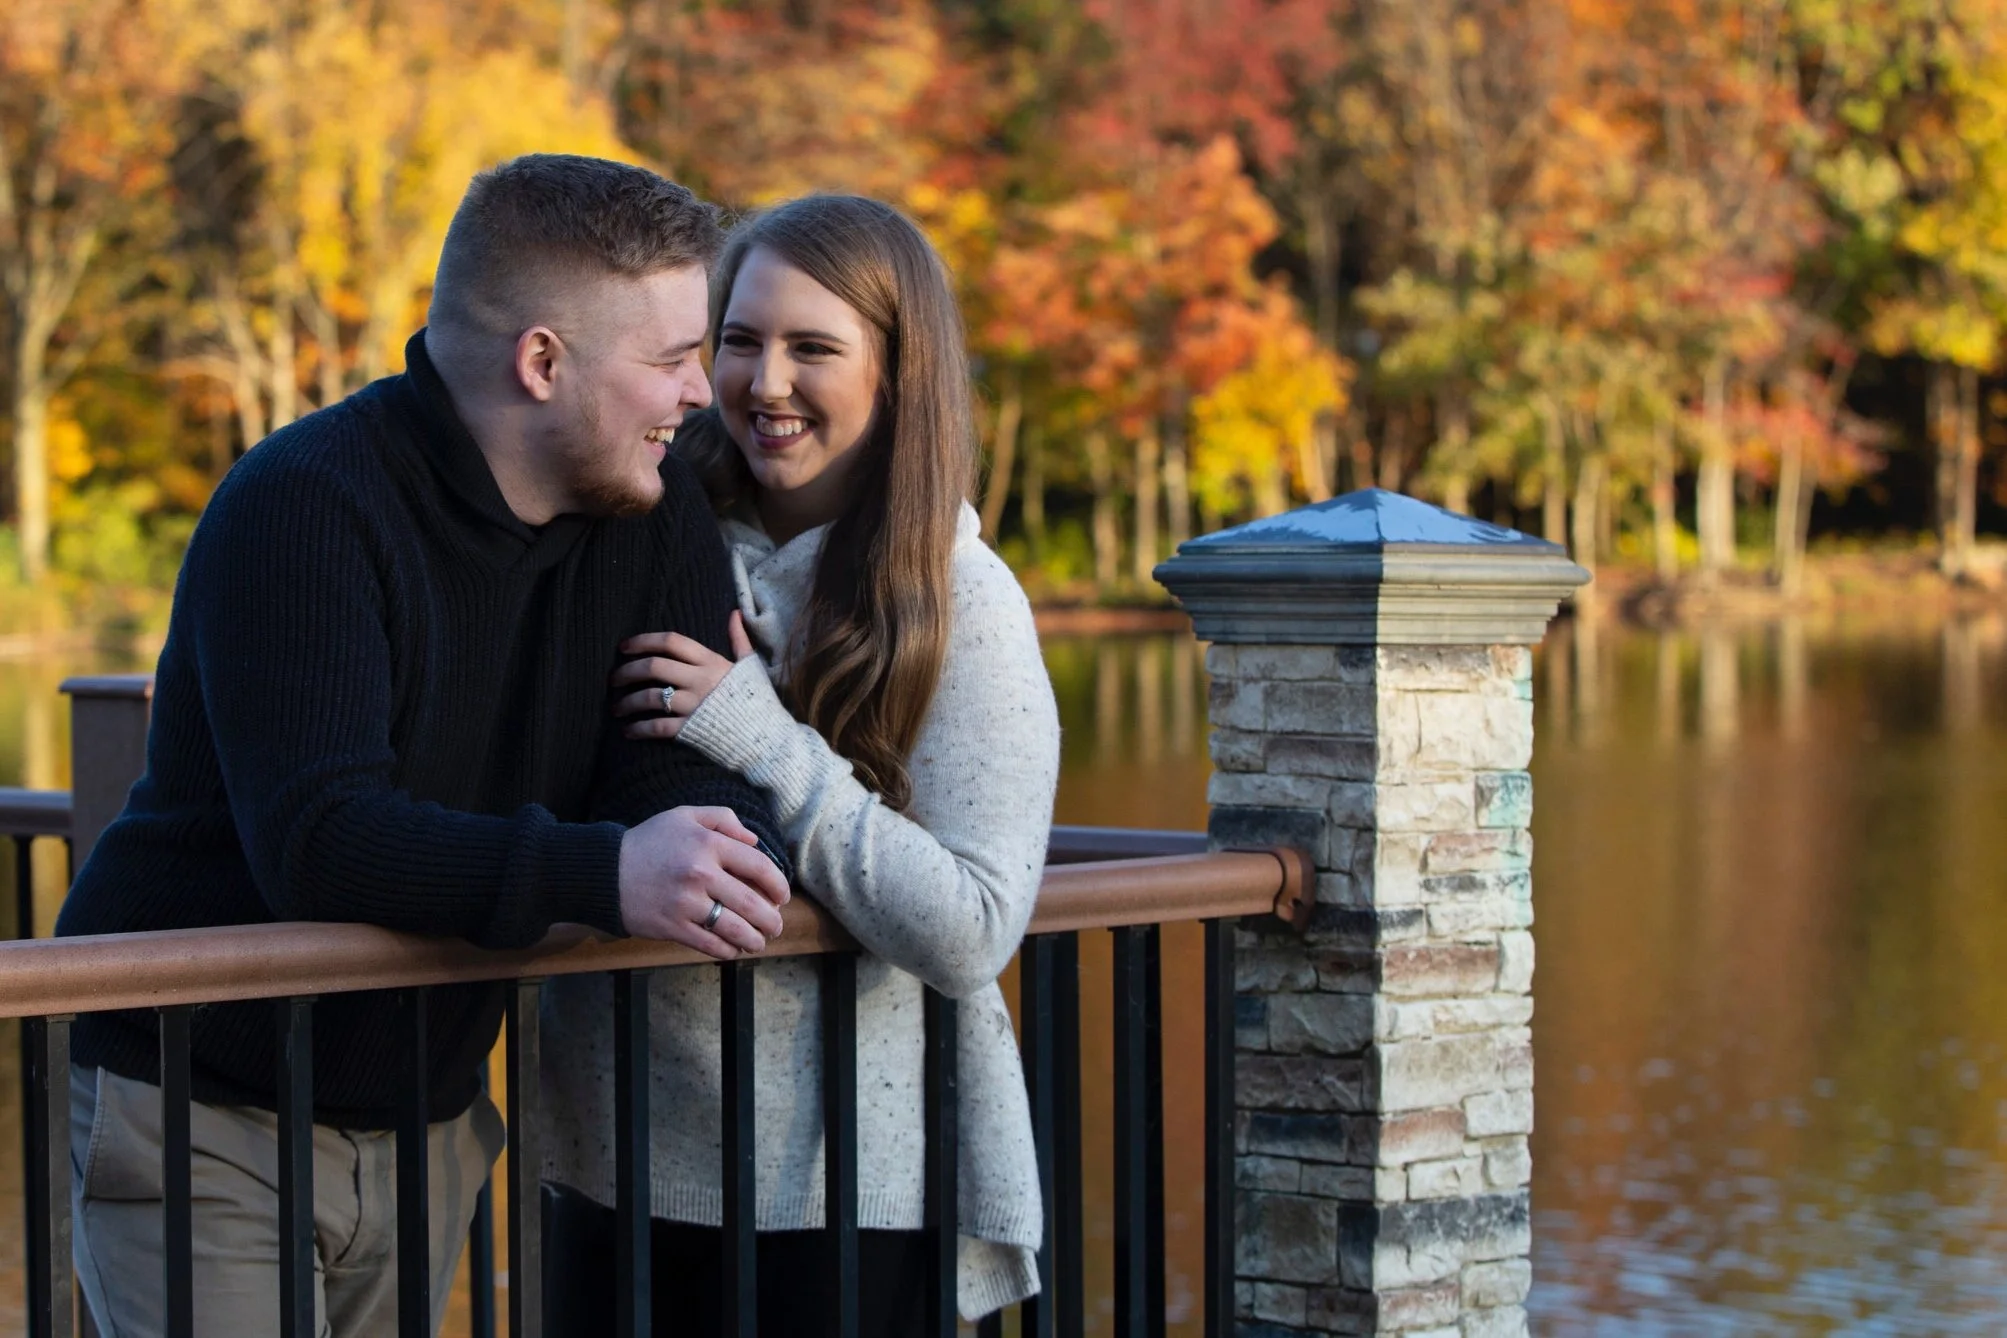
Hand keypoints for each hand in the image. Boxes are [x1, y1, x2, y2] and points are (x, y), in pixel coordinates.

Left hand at [613, 610, 756, 740]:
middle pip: (653, 667)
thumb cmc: (758, 702)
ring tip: (617, 708)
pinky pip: (657, 727)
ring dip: (627, 702)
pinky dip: (639, 729)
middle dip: (627, 672)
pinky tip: (629, 731)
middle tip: (614, 680)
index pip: (671, 642)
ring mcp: (695, 706)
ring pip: (650, 697)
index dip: (643, 641)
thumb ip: (739, 640)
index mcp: (712, 662)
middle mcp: (700, 680)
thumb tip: (734, 613)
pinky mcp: (692, 731)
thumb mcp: (750, 666)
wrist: (769, 739)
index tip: (624, 647)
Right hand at [617, 805, 790, 958]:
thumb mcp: (684, 816)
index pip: (759, 866)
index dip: (778, 884)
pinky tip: (734, 949)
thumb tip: (754, 841)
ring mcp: (686, 903)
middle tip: (776, 925)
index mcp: (708, 844)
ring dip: (755, 940)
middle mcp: (700, 873)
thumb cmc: (649, 842)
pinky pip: (710, 945)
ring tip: (760, 942)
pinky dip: (728, 950)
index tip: (782, 896)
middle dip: (772, 920)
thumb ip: (723, 820)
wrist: (604, 871)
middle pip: (753, 903)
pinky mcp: (672, 927)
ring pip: (736, 929)